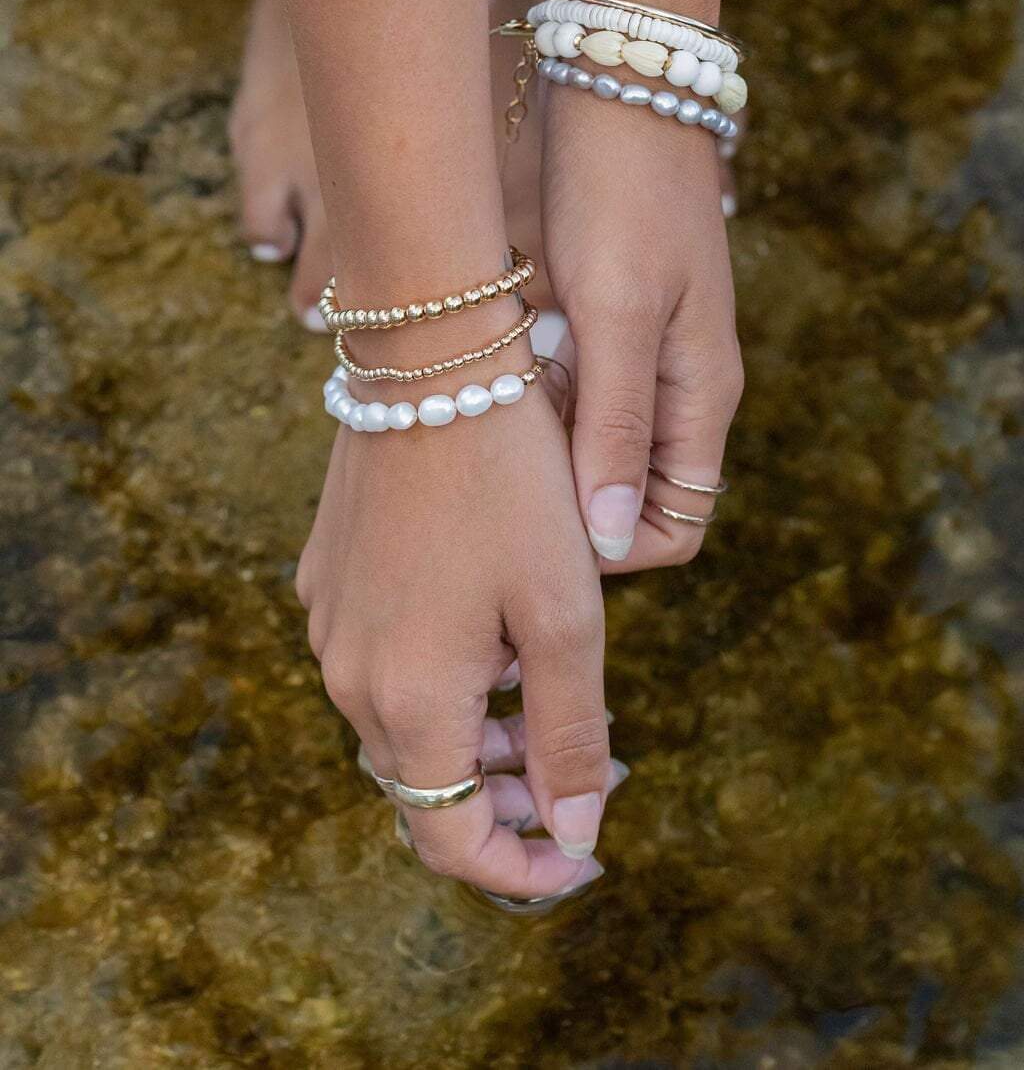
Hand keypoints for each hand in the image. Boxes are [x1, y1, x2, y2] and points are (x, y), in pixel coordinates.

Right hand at [296, 382, 610, 896]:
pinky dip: (436, 680)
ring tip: (541, 702)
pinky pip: (379, 661)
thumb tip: (576, 829)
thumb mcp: (565, 615)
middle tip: (579, 768)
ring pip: (399, 723)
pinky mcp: (329, 577)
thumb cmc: (511, 486)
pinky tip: (489, 633)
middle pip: (420, 784)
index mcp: (408, 698)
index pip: (449, 839)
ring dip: (470, 737)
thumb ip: (569, 733)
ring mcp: (329, 622)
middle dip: (500, 798)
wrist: (429, 362)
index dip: (518, 868)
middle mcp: (349, 674)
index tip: (581, 856)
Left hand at [542, 81, 743, 571]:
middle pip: (629, 495)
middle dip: (564, 495)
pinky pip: (575, 395)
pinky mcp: (610, 326)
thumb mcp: (616, 313)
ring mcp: (646, 359)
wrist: (615, 88)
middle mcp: (680, 392)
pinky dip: (535, 395)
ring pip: (593, 447)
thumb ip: (617, 425)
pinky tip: (494, 363)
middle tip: (498, 460)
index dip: (609, 545)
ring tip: (489, 402)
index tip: (536, 515)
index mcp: (702, 400)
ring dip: (543, 442)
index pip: (676, 528)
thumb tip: (612, 539)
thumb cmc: (620, 194)